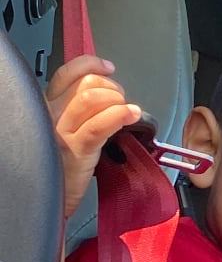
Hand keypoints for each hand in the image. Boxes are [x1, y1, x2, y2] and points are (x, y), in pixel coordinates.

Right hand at [46, 56, 142, 218]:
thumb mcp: (70, 129)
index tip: (109, 67)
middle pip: (85, 83)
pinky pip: (99, 124)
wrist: (55, 197)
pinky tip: (132, 115)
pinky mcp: (76, 149)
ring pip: (92, 98)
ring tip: (126, 112)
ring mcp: (62, 131)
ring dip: (117, 100)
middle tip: (121, 102)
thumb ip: (81, 108)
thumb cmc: (67, 164)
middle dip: (112, 87)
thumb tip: (107, 90)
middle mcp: (52, 114)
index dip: (91, 64)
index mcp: (50, 106)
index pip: (67, 73)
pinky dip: (120, 115)